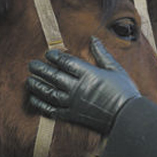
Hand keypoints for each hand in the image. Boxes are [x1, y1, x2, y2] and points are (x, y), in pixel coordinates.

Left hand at [26, 37, 140, 133]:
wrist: (127, 116)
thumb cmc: (124, 91)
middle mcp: (78, 88)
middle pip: (54, 76)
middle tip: (31, 64)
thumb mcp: (116, 69)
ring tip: (29, 80)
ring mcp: (73, 103)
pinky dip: (41, 105)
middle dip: (41, 69)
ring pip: (49, 93)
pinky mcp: (72, 116)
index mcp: (89, 74)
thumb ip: (102, 54)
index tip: (48, 54)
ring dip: (37, 86)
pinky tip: (34, 99)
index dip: (55, 57)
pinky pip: (52, 110)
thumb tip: (93, 39)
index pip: (66, 62)